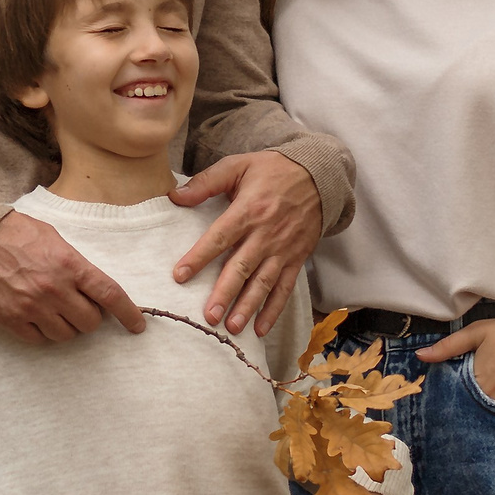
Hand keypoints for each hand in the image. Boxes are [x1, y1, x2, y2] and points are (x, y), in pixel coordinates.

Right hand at [0, 210, 145, 342]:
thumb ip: (76, 264)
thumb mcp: (54, 238)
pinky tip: (36, 317)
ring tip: (54, 310)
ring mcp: (32, 306)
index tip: (136, 325)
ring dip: (66, 326)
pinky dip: (43, 332)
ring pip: (66, 335)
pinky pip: (39, 340)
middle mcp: (55, 289)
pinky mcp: (12, 319)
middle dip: (89, 317)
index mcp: (69, 264)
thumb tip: (94, 288)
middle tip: (79, 306)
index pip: (109, 294)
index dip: (128, 313)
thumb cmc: (15, 233)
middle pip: (90, 322)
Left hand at [167, 150, 323, 335]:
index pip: (219, 238)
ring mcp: (282, 249)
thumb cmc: (273, 170)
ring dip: (248, 307)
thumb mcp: (239, 165)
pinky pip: (285, 288)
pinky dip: (274, 310)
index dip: (199, 257)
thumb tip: (175, 196)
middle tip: (209, 316)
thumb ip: (207, 181)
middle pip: (241, 267)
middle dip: (225, 293)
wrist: (319, 175)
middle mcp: (265, 234)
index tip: (179, 275)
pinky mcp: (296, 259)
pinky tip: (260, 329)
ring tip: (232, 327)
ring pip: (263, 283)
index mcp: (248, 210)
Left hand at [419, 319, 494, 409]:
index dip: (452, 403)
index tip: (444, 408)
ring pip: (493, 419)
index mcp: (477, 382)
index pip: (456, 401)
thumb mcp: (476, 333)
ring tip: (481, 416)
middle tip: (462, 415)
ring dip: (486, 417)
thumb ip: (447, 347)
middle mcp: (493, 399)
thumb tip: (420, 356)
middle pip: (474, 413)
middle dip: (467, 414)